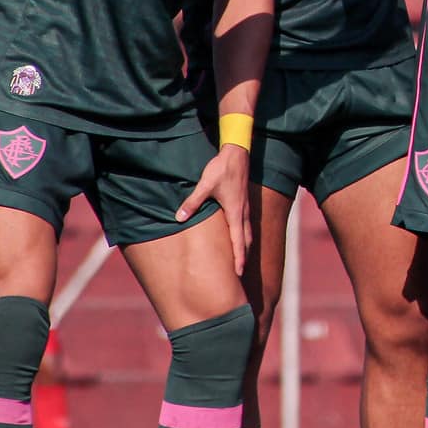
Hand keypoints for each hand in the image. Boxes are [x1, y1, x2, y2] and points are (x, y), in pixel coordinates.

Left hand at [176, 144, 250, 274]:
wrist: (237, 153)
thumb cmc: (222, 169)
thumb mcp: (205, 185)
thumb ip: (192, 202)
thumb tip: (179, 217)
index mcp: (235, 213)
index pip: (239, 241)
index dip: (239, 258)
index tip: (238, 274)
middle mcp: (243, 213)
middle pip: (246, 241)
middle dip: (243, 257)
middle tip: (239, 274)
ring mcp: (245, 207)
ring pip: (248, 233)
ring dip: (245, 247)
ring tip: (240, 260)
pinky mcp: (243, 202)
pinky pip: (246, 225)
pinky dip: (244, 236)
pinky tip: (238, 237)